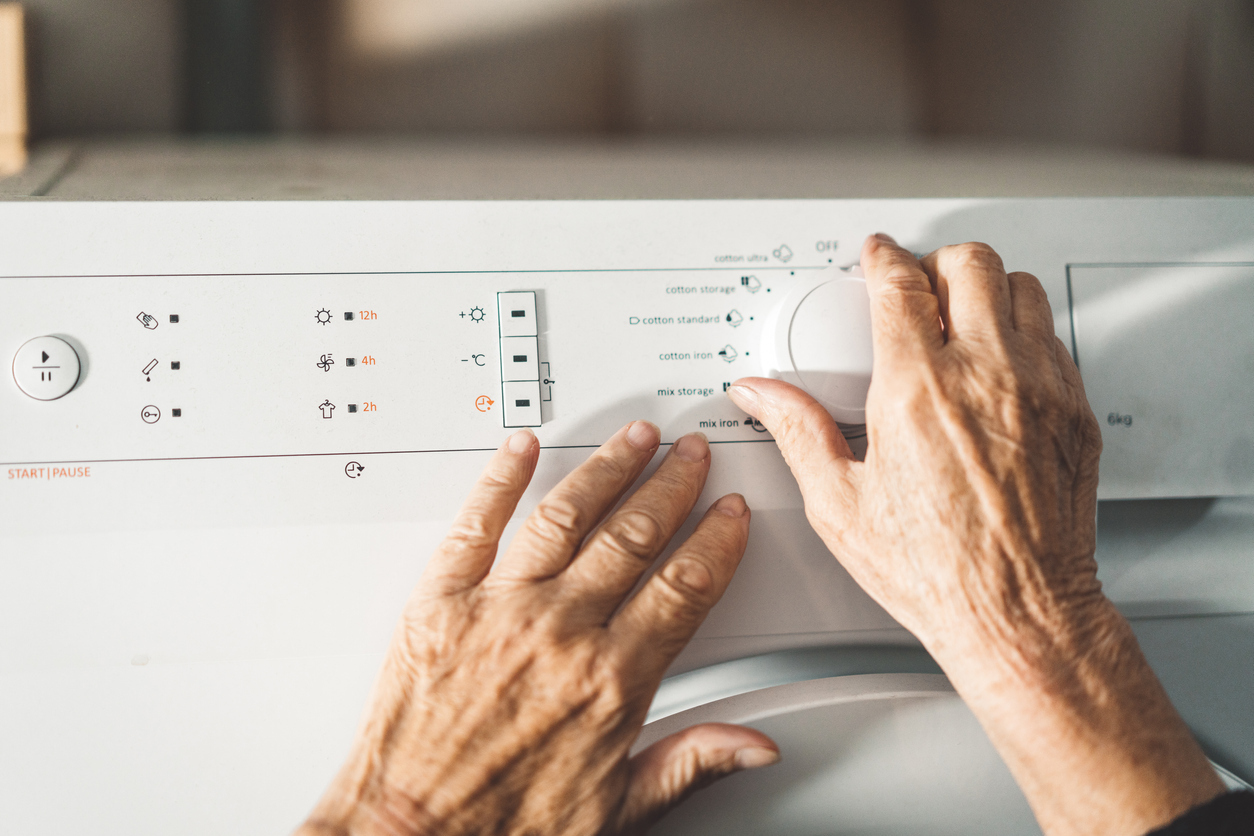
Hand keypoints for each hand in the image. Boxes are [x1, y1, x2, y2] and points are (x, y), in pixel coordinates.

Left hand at [297, 422, 777, 835]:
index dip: (715, 540)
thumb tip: (753, 747)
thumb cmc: (506, 828)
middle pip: (634, 535)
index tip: (728, 514)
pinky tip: (521, 450)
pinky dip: (499, 479)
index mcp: (612, 681)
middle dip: (672, 485)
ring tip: (633, 439)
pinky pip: (475, 524)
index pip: (685, 586)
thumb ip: (690, 762)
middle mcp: (561, 633)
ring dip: (607, 469)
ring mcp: (499, 610)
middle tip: (690, 455)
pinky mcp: (440, 603)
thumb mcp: (618, 810)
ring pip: (567, 516)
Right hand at [728, 235, 1222, 835]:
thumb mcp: (839, 505)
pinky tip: (1003, 358)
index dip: (883, 258)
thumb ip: (796, 431)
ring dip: (988, 287)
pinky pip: (1054, 336)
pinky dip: (1025, 329)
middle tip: (917, 279)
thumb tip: (760, 394)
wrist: (1019, 612)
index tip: (876, 255)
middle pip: (970, 264)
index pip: (901, 284)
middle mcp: (985, 375)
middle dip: (936, 261)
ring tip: (963, 308)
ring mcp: (1038, 388)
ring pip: (1022, 288)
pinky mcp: (1074, 411)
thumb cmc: (935, 570)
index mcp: (917, 389)